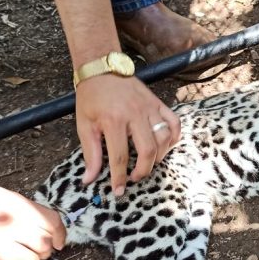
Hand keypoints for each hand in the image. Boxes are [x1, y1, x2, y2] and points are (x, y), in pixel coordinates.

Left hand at [75, 75, 180, 194]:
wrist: (102, 69)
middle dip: (143, 170)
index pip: (119, 156)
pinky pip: (174, 122)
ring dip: (158, 156)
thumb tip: (89, 179)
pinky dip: (173, 137)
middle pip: (147, 150)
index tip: (119, 190)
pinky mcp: (158, 103)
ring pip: (163, 138)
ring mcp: (149, 108)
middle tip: (135, 177)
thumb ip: (90, 153)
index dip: (119, 177)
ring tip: (147, 162)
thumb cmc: (91, 97)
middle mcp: (134, 114)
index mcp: (113, 120)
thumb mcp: (84, 125)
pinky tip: (165, 146)